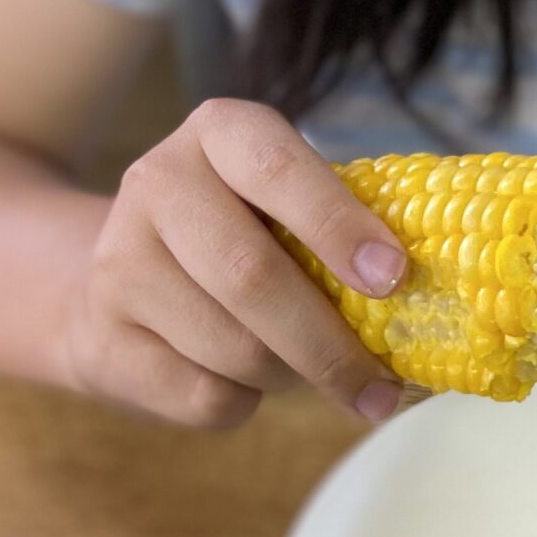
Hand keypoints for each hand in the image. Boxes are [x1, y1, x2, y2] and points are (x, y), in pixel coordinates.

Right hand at [61, 97, 410, 429]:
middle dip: (328, 342)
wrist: (115, 277)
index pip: (277, 168)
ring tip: (310, 373)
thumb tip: (435, 306)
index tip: (393, 278)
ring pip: (228, 347)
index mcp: (220, 132)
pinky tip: (247, 382)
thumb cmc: (242, 235)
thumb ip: (346, 230)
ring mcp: (119, 260)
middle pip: (250, 274)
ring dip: (290, 377)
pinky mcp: (101, 337)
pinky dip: (246, 404)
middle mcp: (158, 181)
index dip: (337, 224)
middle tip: (381, 387)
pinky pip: (199, 394)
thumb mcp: (284, 204)